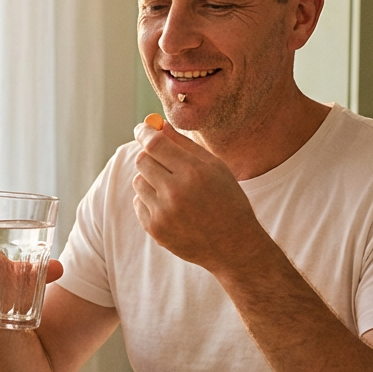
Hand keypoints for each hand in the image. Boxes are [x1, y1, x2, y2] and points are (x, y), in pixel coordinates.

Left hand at [131, 121, 261, 270]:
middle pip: (142, 160)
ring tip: (173, 188)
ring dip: (150, 179)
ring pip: (138, 181)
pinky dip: (150, 200)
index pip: (155, 143)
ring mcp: (163, 213)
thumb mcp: (215, 168)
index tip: (142, 128)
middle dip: (148, 155)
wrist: (234, 246)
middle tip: (160, 158)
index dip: (144, 132)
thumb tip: (158, 125)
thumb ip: (185, 145)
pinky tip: (172, 208)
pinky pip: (139, 203)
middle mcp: (176, 192)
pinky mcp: (155, 229)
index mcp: (194, 172)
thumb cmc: (227, 200)